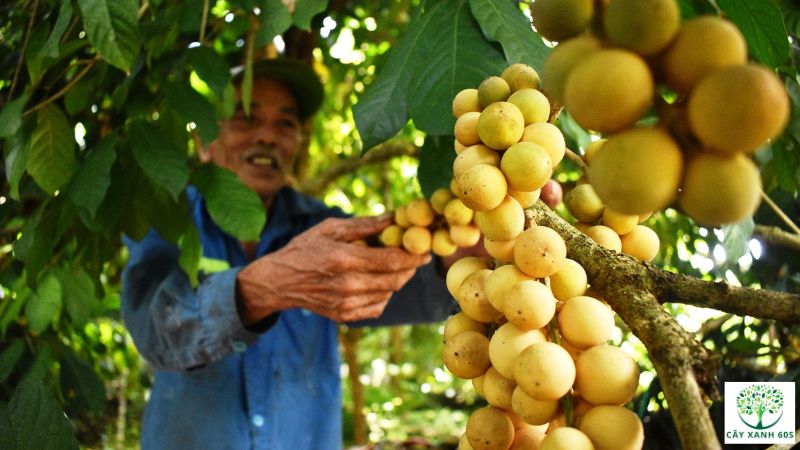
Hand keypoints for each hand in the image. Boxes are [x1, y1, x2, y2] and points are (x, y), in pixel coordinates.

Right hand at [236, 215, 431, 323]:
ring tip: (391, 264)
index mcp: (344, 260)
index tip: (425, 249)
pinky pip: (378, 305)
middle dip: (409, 267)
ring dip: (397, 278)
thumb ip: (365, 225)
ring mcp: (346, 304)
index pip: (392, 261)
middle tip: (414, 255)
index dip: (413, 255)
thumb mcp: (331, 229)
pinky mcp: (345, 316)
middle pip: (395, 279)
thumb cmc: (305, 249)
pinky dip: (383, 292)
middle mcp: (347, 285)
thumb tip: (394, 217)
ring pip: (389, 293)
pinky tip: (373, 280)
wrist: (279, 281)